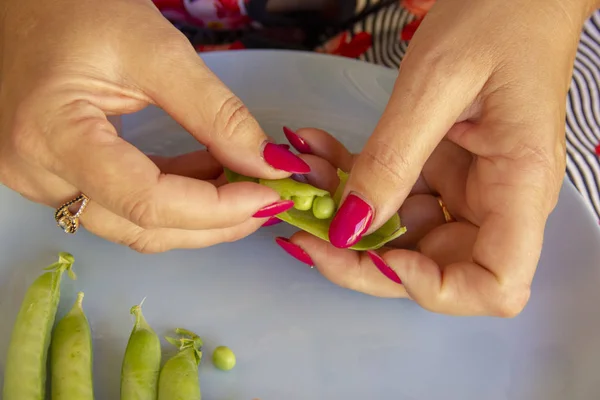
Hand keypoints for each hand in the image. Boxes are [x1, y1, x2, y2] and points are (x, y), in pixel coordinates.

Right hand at [0, 0, 310, 251]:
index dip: (217, 208)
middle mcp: (38, 174)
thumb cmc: (77, 8)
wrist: (24, 2)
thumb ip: (216, 113)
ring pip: (136, 224)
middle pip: (143, 225)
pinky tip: (211, 175)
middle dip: (215, 222)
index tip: (270, 195)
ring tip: (247, 187)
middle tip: (268, 200)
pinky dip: (174, 197)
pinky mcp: (59, 176)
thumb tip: (267, 164)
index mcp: (51, 136)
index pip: (147, 201)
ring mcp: (44, 181)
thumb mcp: (155, 50)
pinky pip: (124, 204)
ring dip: (198, 215)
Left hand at [277, 0, 598, 316]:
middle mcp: (498, 200)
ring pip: (402, 235)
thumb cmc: (499, 17)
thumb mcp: (436, 85)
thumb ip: (393, 161)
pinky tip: (321, 153)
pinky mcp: (442, 170)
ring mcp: (468, 188)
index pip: (495, 286)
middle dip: (364, 259)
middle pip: (435, 269)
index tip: (380, 255)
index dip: (434, 288)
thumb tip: (350, 228)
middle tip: (306, 232)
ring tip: (306, 175)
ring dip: (347, 215)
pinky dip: (353, 180)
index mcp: (520, 186)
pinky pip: (392, 194)